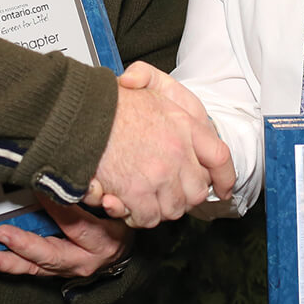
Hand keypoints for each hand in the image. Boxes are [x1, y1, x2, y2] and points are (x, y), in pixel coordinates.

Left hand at [0, 196, 130, 277]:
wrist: (120, 252)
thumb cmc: (118, 223)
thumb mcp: (121, 210)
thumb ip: (108, 200)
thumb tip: (95, 188)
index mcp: (102, 242)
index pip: (76, 225)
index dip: (57, 208)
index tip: (37, 188)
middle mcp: (83, 261)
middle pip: (52, 254)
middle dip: (26, 245)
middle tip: (2, 233)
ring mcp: (67, 270)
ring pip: (37, 267)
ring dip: (11, 262)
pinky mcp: (54, 272)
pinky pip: (32, 270)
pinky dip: (12, 265)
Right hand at [84, 61, 233, 227]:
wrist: (78, 115)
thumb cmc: (106, 103)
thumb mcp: (144, 86)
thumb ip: (161, 91)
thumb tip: (159, 101)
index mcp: (185, 125)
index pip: (220, 158)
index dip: (224, 178)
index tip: (223, 190)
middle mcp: (178, 151)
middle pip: (197, 191)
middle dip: (183, 197)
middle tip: (165, 192)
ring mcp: (160, 174)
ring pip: (173, 209)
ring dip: (159, 208)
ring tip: (143, 198)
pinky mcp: (138, 192)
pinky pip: (148, 217)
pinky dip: (137, 217)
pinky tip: (126, 204)